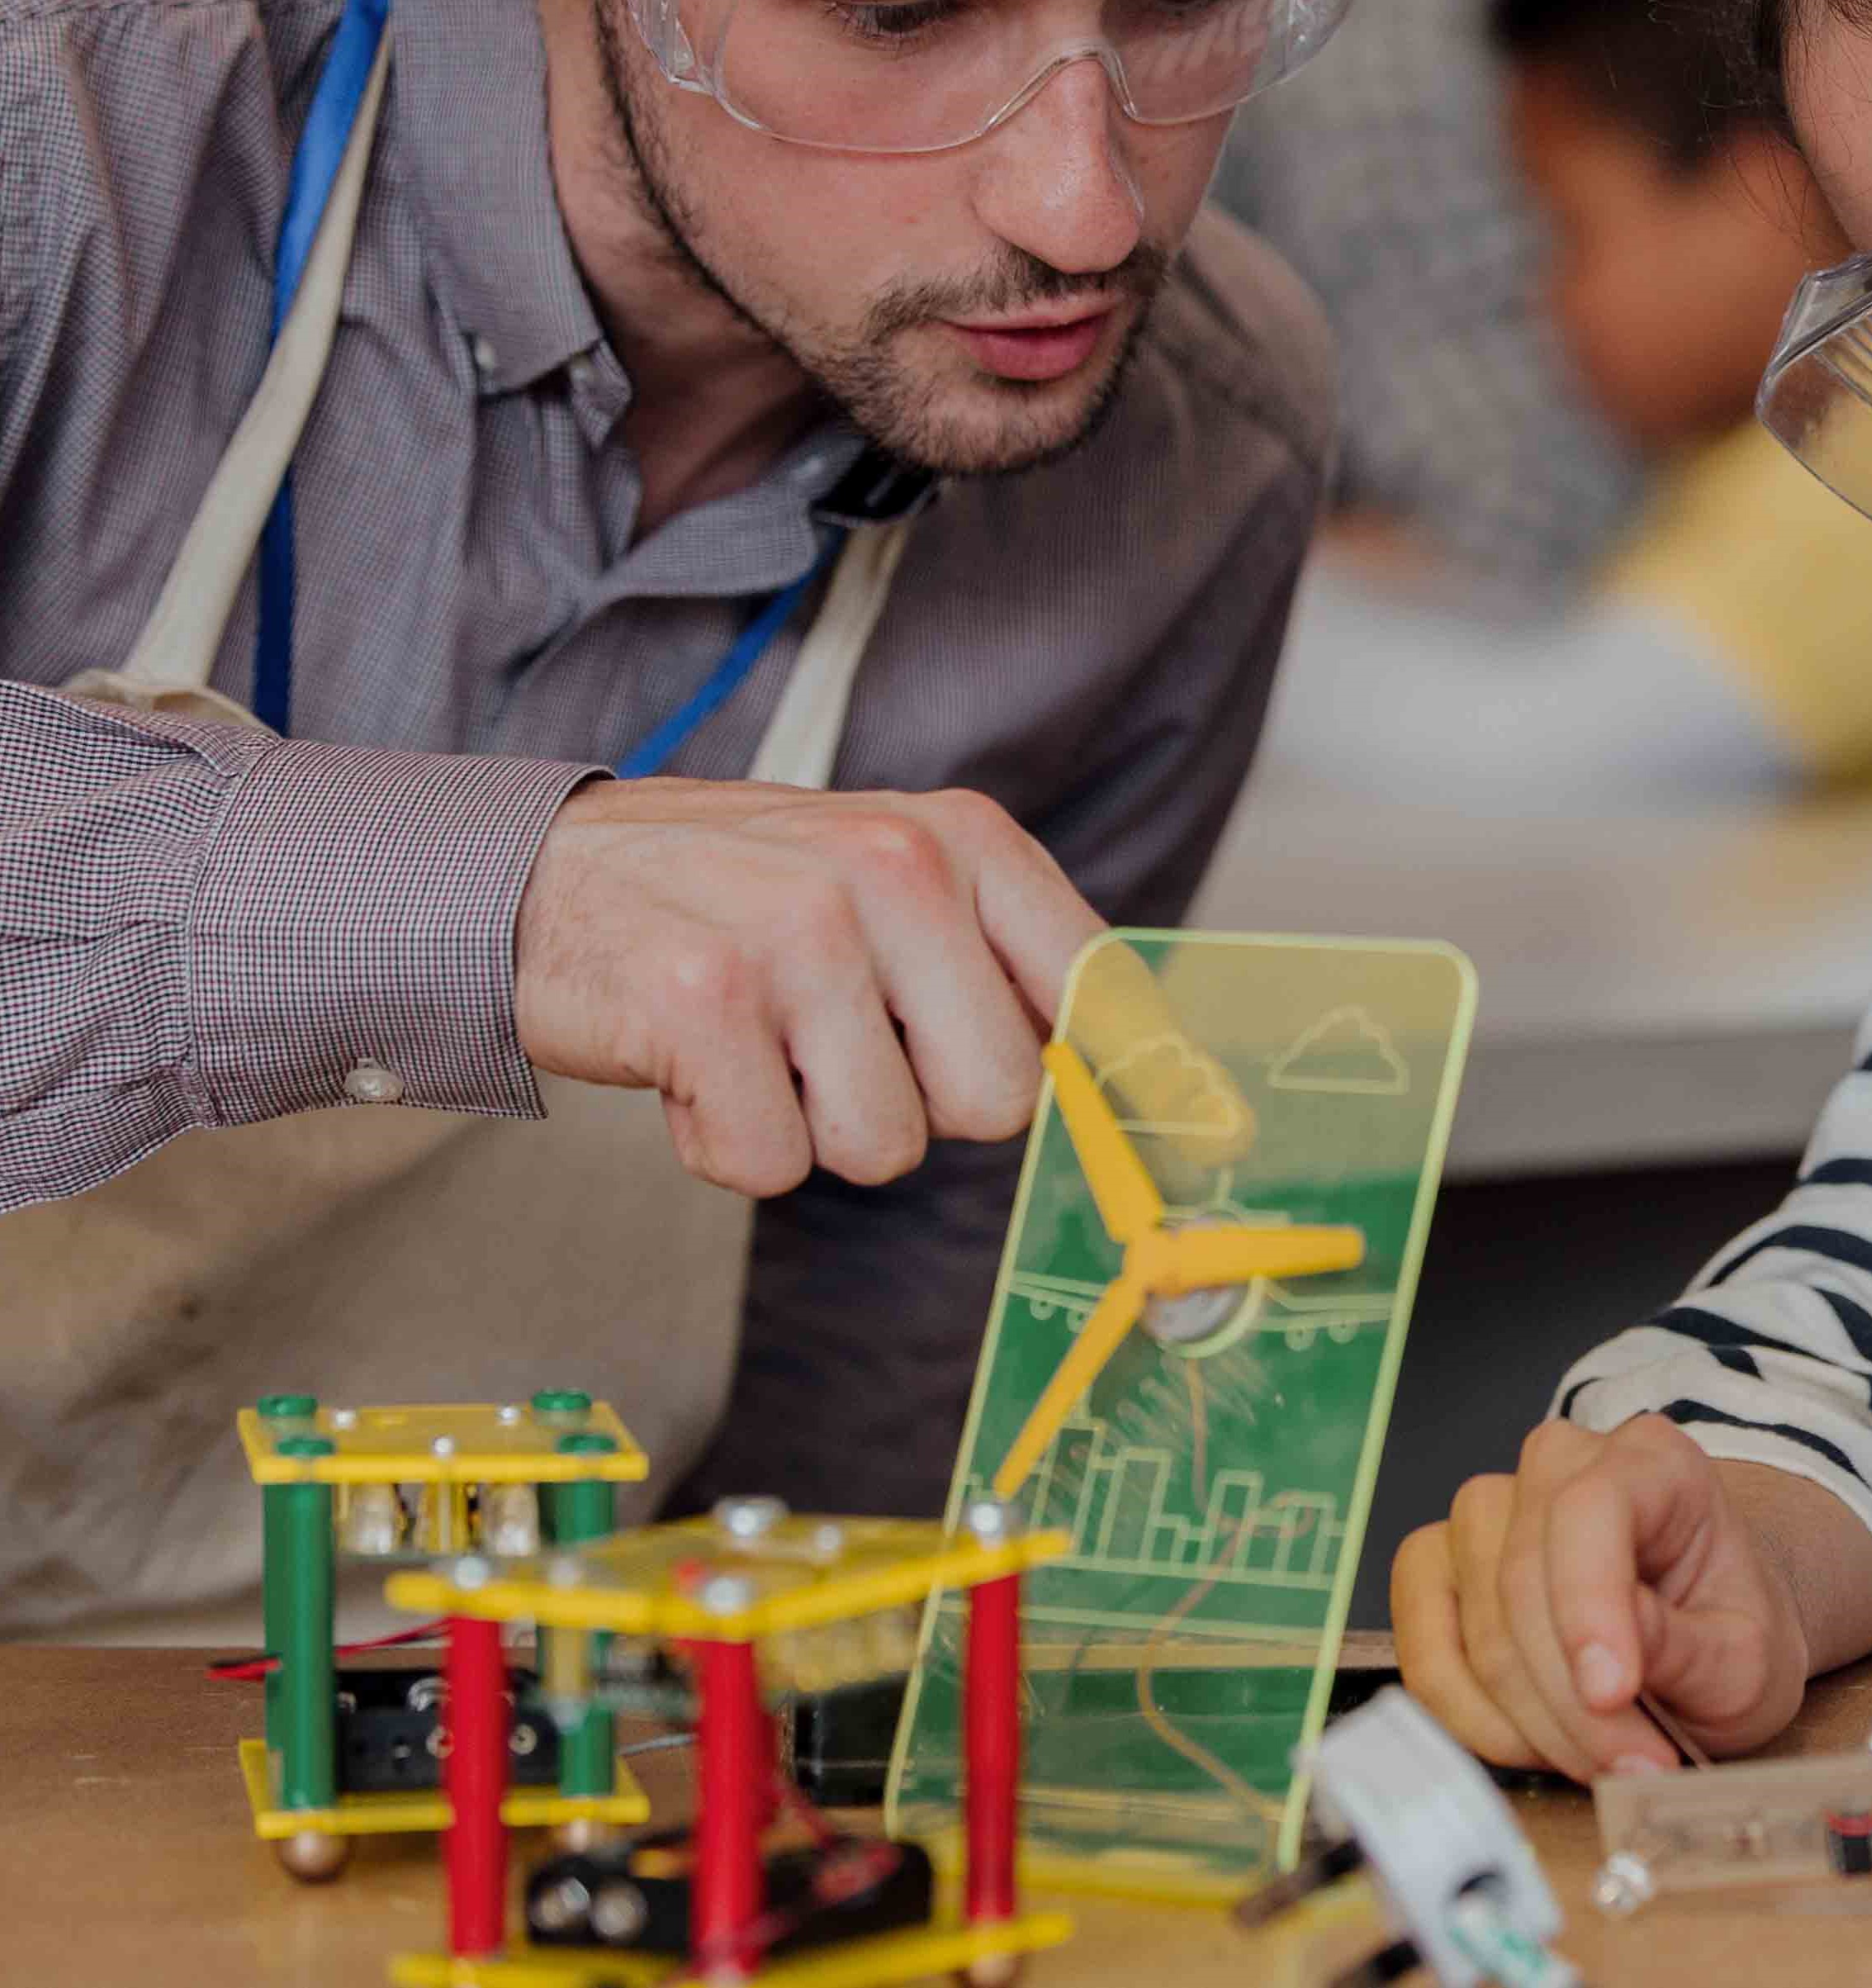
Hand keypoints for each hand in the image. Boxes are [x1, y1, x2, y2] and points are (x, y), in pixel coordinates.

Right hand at [512, 777, 1101, 1196]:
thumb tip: (1151, 1075)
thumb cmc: (740, 896)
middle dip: (922, 1108)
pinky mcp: (703, 998)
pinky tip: (695, 1065)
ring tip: (759, 1044)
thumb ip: (1002, 964)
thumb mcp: (889, 880)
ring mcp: (799, 928)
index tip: (1200, 1136)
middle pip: (1000, 1099)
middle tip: (841, 1048)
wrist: (544, 873)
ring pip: (883, 1147)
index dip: (1138, 1077)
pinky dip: (726, 1141)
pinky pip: (771, 1162)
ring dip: (812, 1126)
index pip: (1096, 982)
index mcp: (960, 836)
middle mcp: (893, 865)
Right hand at [1392, 1415, 1865, 1779]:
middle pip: (1523, 1582)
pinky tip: (1532, 1747)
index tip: (1611, 1696)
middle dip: (1572, 1702)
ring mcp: (1486, 1510)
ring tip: (1601, 1761)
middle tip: (1636, 1769)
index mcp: (1649, 1459)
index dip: (1588, 1605)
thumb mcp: (1749, 1658)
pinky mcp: (1438, 1564)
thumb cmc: (1728, 1632)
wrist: (1707, 1633)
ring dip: (1534, 1723)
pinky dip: (1471, 1721)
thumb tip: (1605, 1666)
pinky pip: (1425, 1651)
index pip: (1589, 1509)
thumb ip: (1685, 1652)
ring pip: (1478, 1629)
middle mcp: (1556, 1463)